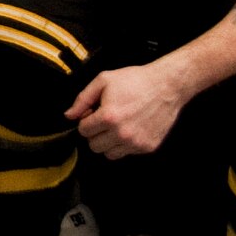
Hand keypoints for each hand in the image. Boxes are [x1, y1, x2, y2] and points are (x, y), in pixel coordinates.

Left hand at [65, 63, 188, 157]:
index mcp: (108, 117)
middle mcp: (122, 133)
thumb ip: (82, 99)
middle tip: (104, 120)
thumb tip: (69, 115)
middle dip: (95, 133)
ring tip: (116, 126)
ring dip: (108, 142)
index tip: (94, 113)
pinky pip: (127, 153)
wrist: (166, 86)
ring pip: (109, 154)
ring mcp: (136, 142)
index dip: (86, 120)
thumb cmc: (135, 80)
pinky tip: (130, 128)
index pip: (83, 130)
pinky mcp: (148, 147)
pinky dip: (125, 144)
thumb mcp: (103, 81)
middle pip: (94, 145)